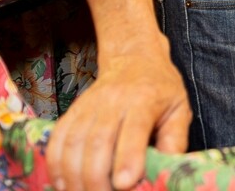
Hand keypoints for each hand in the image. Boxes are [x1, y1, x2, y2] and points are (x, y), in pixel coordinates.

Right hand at [47, 47, 191, 190]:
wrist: (133, 57)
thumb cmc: (160, 88)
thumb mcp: (179, 108)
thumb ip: (175, 139)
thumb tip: (167, 170)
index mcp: (145, 99)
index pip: (134, 130)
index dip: (127, 159)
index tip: (123, 185)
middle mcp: (113, 100)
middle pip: (98, 141)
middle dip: (96, 177)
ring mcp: (88, 105)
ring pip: (73, 143)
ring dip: (74, 176)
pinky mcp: (72, 111)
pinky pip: (57, 139)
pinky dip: (55, 165)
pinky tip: (62, 184)